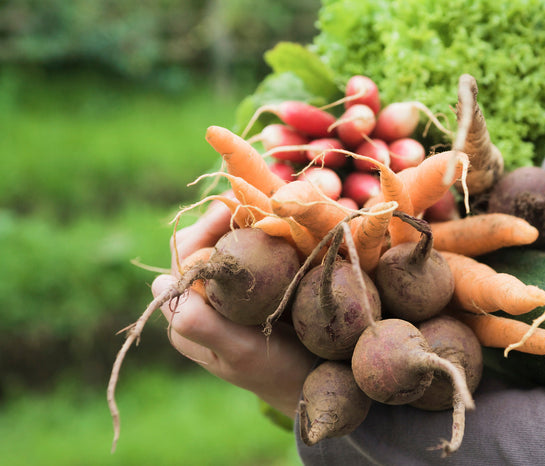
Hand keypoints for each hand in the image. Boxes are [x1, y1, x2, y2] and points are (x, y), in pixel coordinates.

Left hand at [152, 194, 316, 417]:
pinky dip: (264, 232)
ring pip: (227, 241)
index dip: (205, 229)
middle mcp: (200, 298)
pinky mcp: (252, 285)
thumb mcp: (239, 351)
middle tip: (257, 202)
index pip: (183, 256)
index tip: (235, 212)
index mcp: (185, 313)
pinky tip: (282, 224)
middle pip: (203, 241)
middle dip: (227, 219)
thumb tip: (159, 283)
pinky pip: (251, 249)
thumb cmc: (275, 370)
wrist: (311, 382)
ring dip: (246, 221)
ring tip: (269, 207)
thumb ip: (199, 324)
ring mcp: (227, 290)